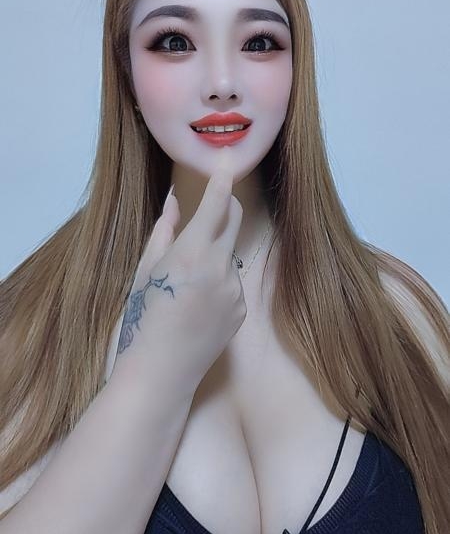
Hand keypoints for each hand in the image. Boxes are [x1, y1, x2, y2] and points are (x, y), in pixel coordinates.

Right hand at [119, 148, 246, 390]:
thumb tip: (175, 202)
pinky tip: (196, 305)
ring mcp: (236, 290)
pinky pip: (232, 281)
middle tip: (211, 202)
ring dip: (214, 251)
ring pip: (229, 253)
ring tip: (186, 284)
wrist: (160, 374)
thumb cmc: (142, 318)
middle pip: (233, 219)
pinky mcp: (242, 309)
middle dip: (225, 204)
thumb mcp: (145, 270)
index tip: (227, 159)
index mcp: (193, 253)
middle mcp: (221, 267)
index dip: (222, 178)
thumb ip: (165, 231)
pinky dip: (218, 280)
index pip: (216, 203)